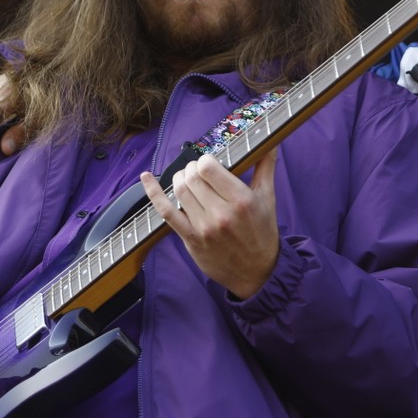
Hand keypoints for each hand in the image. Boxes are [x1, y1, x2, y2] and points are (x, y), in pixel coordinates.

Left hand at [139, 151, 279, 299]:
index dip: (205, 161)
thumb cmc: (263, 234)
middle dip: (192, 169)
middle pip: (192, 177)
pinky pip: (166, 212)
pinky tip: (146, 178)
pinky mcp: (191, 239)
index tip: (210, 164)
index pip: (208, 168)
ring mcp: (203, 228)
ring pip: (180, 190)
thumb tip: (271, 143)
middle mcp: (221, 214)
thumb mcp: (268, 200)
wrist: (257, 274)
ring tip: (187, 179)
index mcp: (241, 201)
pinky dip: (154, 193)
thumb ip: (266, 168)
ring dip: (179, 178)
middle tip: (198, 172)